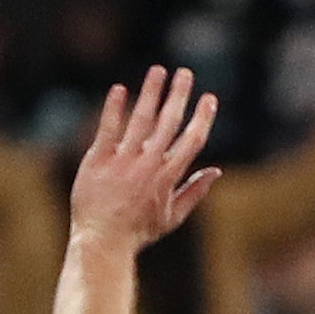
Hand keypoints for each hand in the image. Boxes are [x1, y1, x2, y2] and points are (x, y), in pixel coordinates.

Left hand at [68, 66, 220, 255]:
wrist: (101, 242)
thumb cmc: (138, 232)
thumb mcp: (172, 217)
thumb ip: (194, 192)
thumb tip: (217, 171)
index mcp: (167, 178)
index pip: (191, 141)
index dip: (203, 118)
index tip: (209, 98)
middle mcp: (147, 166)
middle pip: (168, 123)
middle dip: (179, 95)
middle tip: (185, 73)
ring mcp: (122, 162)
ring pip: (140, 120)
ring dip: (151, 92)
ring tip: (158, 71)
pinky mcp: (97, 161)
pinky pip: (107, 129)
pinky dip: (114, 109)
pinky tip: (120, 89)